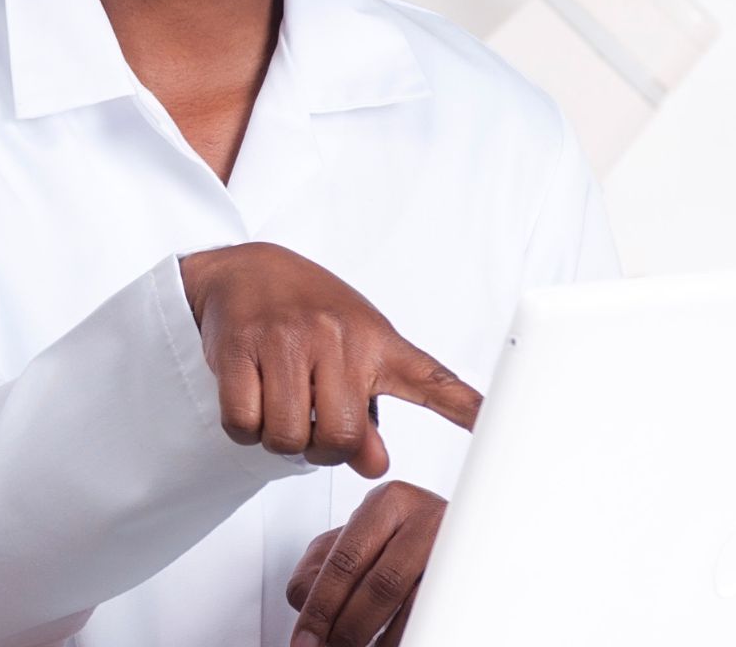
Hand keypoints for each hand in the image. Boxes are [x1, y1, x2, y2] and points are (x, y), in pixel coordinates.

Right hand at [178, 242, 479, 475]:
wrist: (244, 268)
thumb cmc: (308, 312)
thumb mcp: (353, 352)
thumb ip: (369, 414)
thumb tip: (374, 466)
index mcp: (376, 340)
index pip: (431, 381)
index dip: (466, 410)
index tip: (496, 430)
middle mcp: (335, 336)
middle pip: (340, 437)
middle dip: (323, 449)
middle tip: (312, 427)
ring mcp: (284, 340)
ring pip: (287, 437)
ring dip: (281, 441)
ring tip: (280, 410)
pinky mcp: (238, 347)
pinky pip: (243, 424)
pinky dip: (245, 430)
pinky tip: (251, 404)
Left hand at [286, 481, 444, 646]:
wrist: (451, 536)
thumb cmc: (395, 540)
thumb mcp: (350, 541)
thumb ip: (318, 569)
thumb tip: (306, 610)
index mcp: (388, 503)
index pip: (346, 560)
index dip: (322, 605)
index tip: (306, 638)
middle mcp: (425, 520)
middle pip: (381, 585)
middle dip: (350, 628)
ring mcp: (454, 551)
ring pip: (413, 608)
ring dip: (380, 640)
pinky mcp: (469, 577)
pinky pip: (435, 617)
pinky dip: (407, 637)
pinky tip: (391, 643)